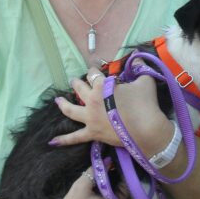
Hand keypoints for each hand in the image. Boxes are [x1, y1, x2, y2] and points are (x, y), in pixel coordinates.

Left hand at [52, 73, 168, 149]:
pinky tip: (52, 141)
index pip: (94, 75)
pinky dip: (64, 139)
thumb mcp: (145, 81)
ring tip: (58, 100)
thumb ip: (141, 68)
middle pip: (80, 89)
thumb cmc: (145, 103)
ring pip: (71, 110)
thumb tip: (139, 56)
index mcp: (102, 86)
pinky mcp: (92, 133)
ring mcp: (90, 118)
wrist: (147, 129)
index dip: (95, 70)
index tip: (95, 68)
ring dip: (63, 104)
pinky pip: (75, 137)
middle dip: (77, 83)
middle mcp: (92, 100)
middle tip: (74, 80)